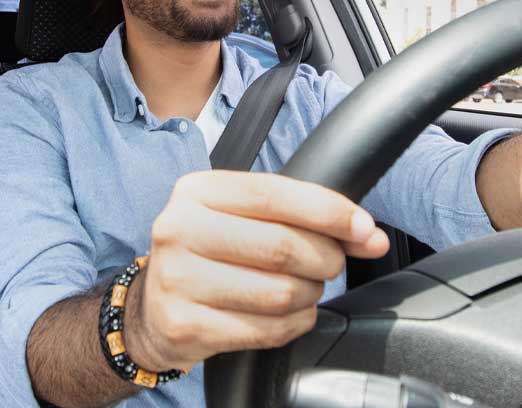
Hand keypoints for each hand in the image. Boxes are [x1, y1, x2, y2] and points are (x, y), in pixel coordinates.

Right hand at [123, 171, 389, 371]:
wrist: (151, 310)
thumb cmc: (210, 255)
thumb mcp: (241, 218)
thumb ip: (301, 217)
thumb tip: (369, 234)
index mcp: (196, 192)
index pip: (274, 193)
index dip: (329, 211)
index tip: (364, 229)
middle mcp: (179, 230)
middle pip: (281, 246)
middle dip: (325, 259)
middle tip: (330, 265)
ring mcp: (177, 280)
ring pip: (279, 292)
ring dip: (310, 295)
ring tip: (304, 290)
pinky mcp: (184, 325)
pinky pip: (266, 330)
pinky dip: (294, 324)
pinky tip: (290, 315)